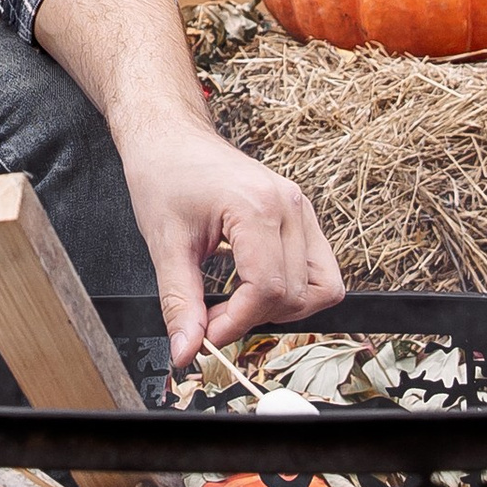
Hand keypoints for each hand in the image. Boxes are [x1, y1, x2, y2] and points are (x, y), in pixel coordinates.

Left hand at [117, 119, 341, 371]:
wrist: (171, 136)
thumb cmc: (164, 175)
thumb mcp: (165, 243)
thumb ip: (179, 302)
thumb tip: (186, 350)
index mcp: (257, 208)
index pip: (267, 289)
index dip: (237, 323)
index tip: (207, 334)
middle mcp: (290, 206)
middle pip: (296, 294)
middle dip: (255, 318)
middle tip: (213, 318)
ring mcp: (301, 208)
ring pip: (322, 286)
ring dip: (283, 308)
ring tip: (238, 303)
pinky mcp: (301, 214)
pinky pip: (318, 269)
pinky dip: (292, 288)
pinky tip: (253, 285)